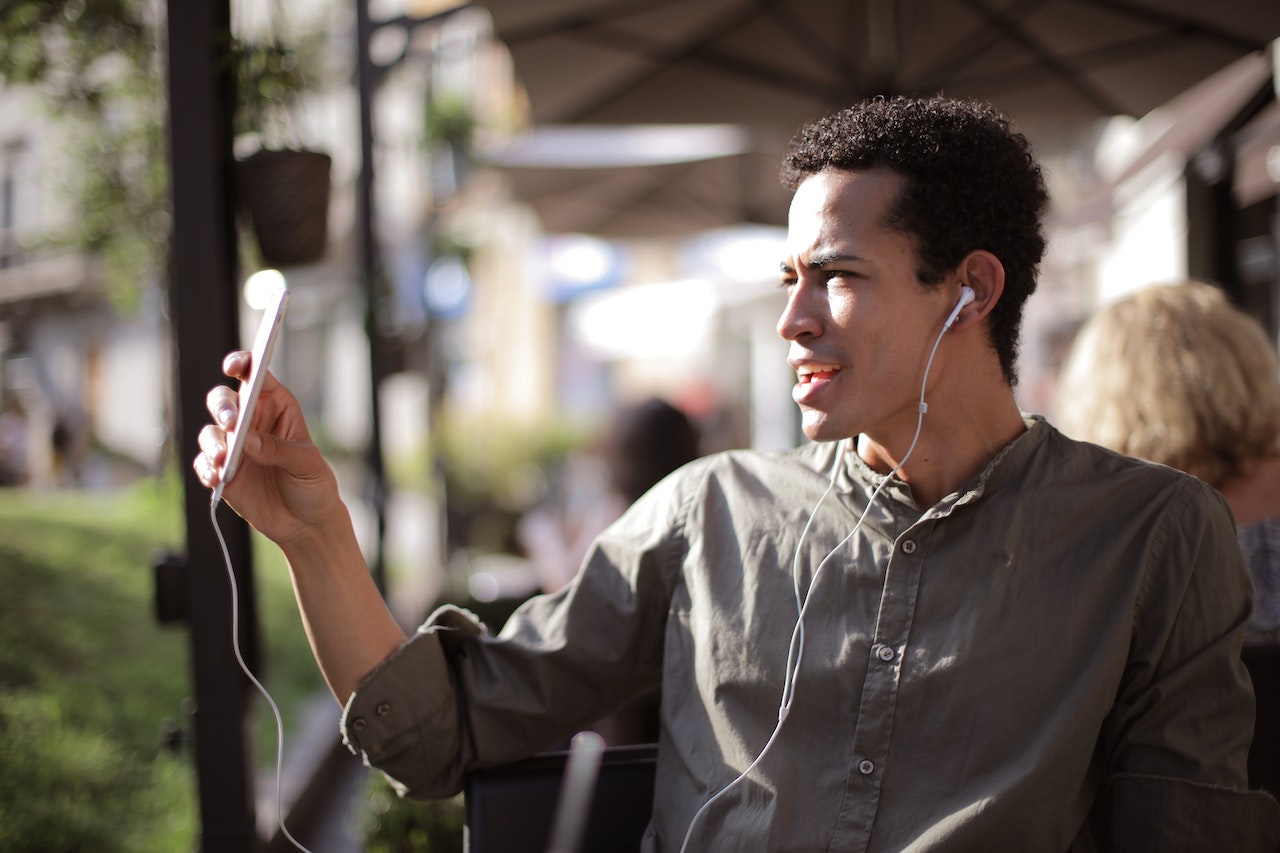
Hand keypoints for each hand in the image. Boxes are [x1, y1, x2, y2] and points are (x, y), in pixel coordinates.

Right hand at [194, 350, 343, 547]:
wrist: (306, 524)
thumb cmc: (314, 486)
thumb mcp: (307, 464)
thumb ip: (278, 450)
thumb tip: (247, 440)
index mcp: (277, 407)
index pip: (255, 377)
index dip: (242, 364)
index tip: (234, 366)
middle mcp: (251, 422)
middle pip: (224, 401)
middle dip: (223, 408)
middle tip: (232, 424)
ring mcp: (234, 447)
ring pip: (210, 433)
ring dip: (213, 444)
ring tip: (226, 460)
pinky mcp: (222, 472)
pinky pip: (204, 464)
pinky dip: (207, 469)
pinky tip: (218, 478)